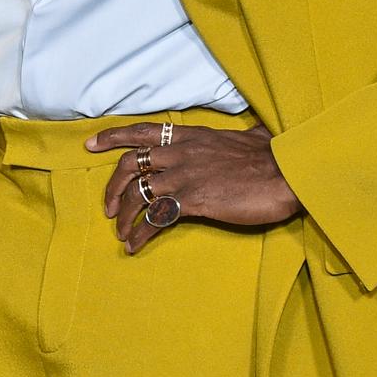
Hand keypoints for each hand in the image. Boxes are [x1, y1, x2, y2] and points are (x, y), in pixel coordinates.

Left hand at [87, 120, 302, 252]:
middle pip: (130, 165)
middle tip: (107, 208)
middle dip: (112, 187)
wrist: (287, 174)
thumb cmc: (275, 158)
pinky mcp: (193, 200)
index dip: (112, 137)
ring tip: (122, 234)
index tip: (90, 144)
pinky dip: (140, 233)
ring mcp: (185, 176)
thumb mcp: (254, 138)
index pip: (143, 132)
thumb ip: (245, 135)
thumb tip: (255, 132)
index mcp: (191, 137)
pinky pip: (155, 217)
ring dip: (123, 216)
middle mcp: (181, 153)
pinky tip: (135, 245)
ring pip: (137, 194)